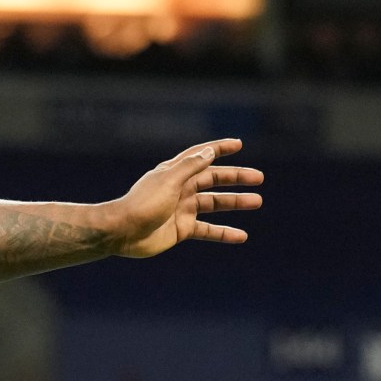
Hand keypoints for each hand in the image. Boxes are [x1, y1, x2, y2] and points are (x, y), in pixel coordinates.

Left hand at [103, 139, 262, 258]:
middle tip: (259, 178)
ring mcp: (182, 209)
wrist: (121, 232)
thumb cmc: (142, 204)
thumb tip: (210, 151)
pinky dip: (224, 233)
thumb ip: (190, 167)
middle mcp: (180, 188)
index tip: (239, 144)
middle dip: (236, 178)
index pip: (201, 156)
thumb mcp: (169, 181)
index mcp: (175, 172)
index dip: (219, 148)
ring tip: (257, 202)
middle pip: (214, 180)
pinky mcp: (181, 229)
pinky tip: (241, 236)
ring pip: (214, 204)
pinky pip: (208, 230)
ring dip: (235, 202)